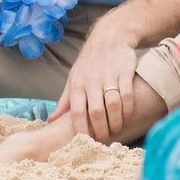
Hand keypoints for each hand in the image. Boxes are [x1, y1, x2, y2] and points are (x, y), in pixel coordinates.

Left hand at [48, 24, 137, 142]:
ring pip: (113, 106)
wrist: (110, 36)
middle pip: (96, 112)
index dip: (81, 130)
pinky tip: (127, 117)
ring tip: (116, 131)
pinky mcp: (124, 73)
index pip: (76, 112)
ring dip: (116, 123)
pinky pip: (127, 96)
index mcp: (77, 84)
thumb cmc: (89, 62)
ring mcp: (109, 77)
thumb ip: (64, 101)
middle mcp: (92, 81)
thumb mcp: (73, 78)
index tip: (84, 143)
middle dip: (100, 131)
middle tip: (103, 142)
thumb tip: (51, 120)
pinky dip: (128, 110)